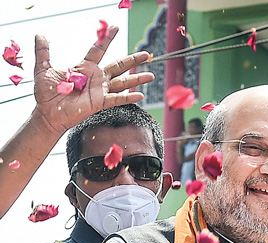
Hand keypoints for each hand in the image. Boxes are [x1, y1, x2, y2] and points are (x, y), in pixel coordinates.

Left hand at [31, 25, 153, 136]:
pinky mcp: (100, 103)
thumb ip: (43, 52)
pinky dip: (128, 97)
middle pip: (118, 65)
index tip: (115, 27)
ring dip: (137, 79)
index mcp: (84, 68)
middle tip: (146, 54)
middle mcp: (96, 78)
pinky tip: (140, 95)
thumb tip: (39, 35)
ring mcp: (100, 90)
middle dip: (133, 59)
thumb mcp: (43, 69)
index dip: (107, 39)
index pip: (98, 49)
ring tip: (151, 75)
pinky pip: (117, 99)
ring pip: (123, 82)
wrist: (47, 112)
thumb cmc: (46, 93)